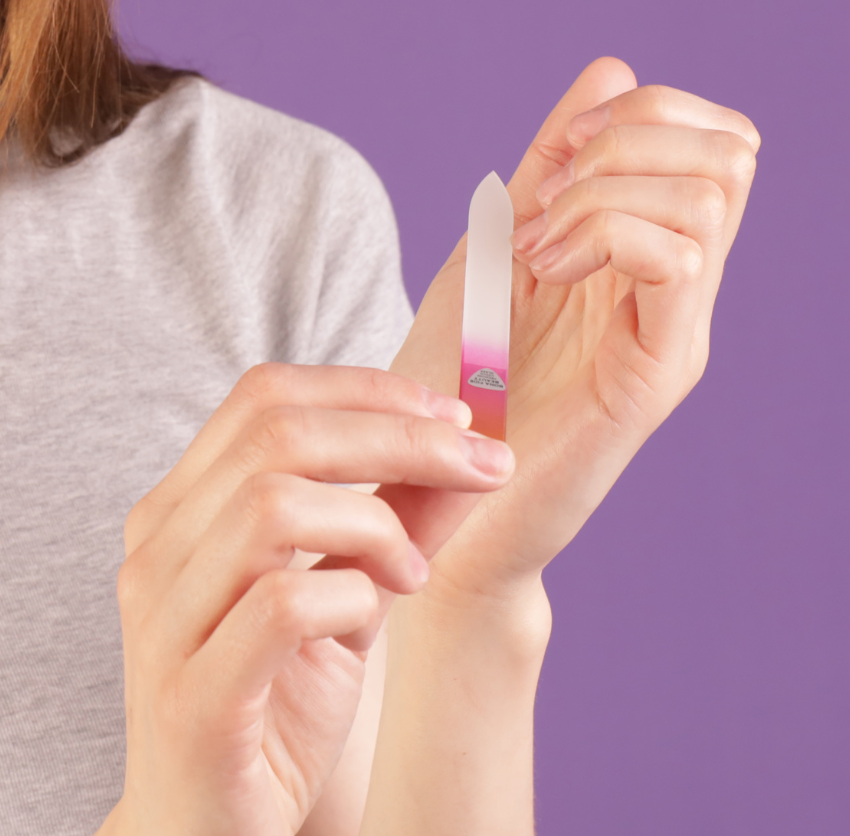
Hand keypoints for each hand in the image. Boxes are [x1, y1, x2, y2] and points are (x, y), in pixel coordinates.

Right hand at [99, 364, 513, 835]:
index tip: (449, 414)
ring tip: (412, 570)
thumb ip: (396, 519)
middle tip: (481, 464)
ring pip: (273, 504)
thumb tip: (467, 454)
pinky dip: (354, 593)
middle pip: (278, 435)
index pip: (264, 397)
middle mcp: (159, 547)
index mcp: (184, 506)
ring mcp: (164, 620)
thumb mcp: (347, 589)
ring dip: (376, 522)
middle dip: (401, 436)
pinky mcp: (192, 696)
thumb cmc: (276, 695)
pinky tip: (375, 613)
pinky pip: (282, 602)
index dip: (365, 389)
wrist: (213, 822)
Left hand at [391, 56, 758, 596]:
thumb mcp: (493, 249)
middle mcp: (672, 291)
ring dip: (606, 189)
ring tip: (535, 249)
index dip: (631, 115)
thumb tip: (610, 68)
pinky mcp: (656, 375)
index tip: (546, 170)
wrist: (438, 498)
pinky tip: (543, 270)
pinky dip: (607, 233)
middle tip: (546, 200)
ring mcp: (671, 332)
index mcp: (638, 260)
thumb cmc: (454, 382)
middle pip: (727, 149)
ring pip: (711, 192)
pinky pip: (682, 258)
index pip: (703, 138)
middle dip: (628, 138)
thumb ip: (551, 170)